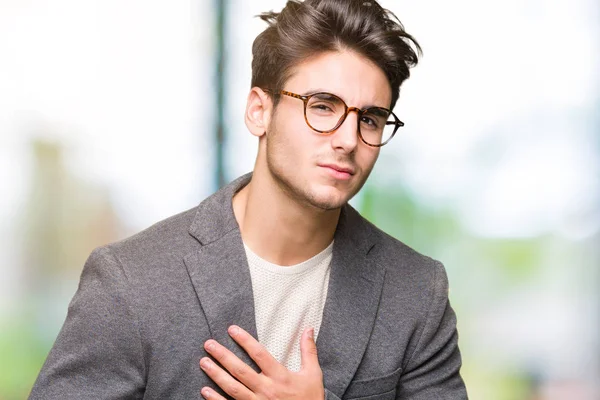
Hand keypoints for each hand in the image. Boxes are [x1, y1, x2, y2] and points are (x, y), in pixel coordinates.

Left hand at [199, 325, 323, 399]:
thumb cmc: (311, 398)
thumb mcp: (313, 374)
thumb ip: (308, 351)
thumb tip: (308, 328)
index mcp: (280, 377)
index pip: (259, 354)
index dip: (245, 340)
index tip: (231, 329)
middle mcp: (266, 389)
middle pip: (240, 370)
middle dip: (223, 356)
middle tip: (209, 344)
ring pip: (232, 388)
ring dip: (216, 375)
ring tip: (204, 362)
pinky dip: (217, 399)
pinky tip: (205, 391)